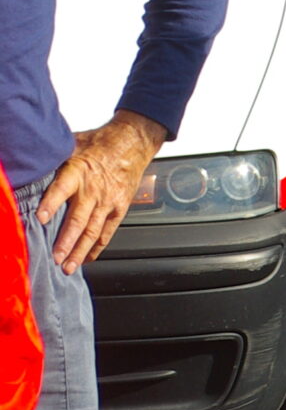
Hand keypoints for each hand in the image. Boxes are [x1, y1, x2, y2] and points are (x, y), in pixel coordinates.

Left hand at [39, 109, 167, 270]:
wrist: (133, 143)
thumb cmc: (100, 144)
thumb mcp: (72, 145)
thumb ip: (52, 159)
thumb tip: (27, 166)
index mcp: (78, 172)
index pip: (62, 189)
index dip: (51, 204)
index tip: (41, 218)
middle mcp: (93, 190)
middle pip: (78, 219)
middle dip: (66, 241)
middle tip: (55, 257)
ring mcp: (108, 202)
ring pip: (92, 231)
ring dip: (79, 250)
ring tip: (68, 266)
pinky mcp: (119, 208)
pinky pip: (107, 232)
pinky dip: (97, 247)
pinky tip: (87, 259)